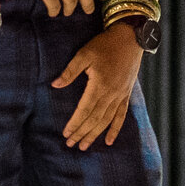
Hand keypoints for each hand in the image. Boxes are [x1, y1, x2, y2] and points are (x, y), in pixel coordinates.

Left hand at [54, 23, 144, 149]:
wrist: (130, 39)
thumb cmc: (104, 45)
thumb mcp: (84, 54)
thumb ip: (69, 71)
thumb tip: (55, 85)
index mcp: (99, 85)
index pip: (84, 110)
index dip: (75, 123)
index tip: (66, 134)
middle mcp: (111, 94)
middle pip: (94, 119)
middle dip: (82, 133)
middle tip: (70, 145)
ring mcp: (120, 96)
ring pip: (106, 121)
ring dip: (94, 135)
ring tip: (84, 146)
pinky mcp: (126, 94)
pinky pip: (121, 116)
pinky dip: (115, 129)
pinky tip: (108, 141)